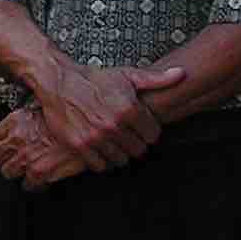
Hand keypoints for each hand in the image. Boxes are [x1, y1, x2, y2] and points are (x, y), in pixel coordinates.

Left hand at [0, 107, 91, 190]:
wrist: (88, 129)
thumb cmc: (72, 118)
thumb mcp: (46, 109)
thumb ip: (31, 118)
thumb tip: (28, 123)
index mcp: (15, 121)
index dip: (4, 144)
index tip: (10, 148)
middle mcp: (16, 139)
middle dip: (6, 161)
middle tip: (15, 163)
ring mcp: (25, 156)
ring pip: (8, 172)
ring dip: (17, 173)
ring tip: (26, 174)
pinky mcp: (37, 172)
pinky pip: (27, 184)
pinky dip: (33, 185)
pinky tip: (40, 182)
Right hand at [33, 62, 184, 171]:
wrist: (58, 81)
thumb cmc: (93, 78)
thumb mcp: (126, 75)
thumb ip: (156, 79)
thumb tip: (181, 74)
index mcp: (129, 109)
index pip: (153, 135)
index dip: (148, 130)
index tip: (140, 127)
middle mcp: (113, 125)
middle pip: (139, 150)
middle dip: (135, 143)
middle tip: (126, 134)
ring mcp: (96, 137)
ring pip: (121, 160)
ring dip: (119, 152)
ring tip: (112, 140)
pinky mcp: (79, 145)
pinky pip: (99, 165)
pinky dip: (101, 159)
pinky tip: (99, 147)